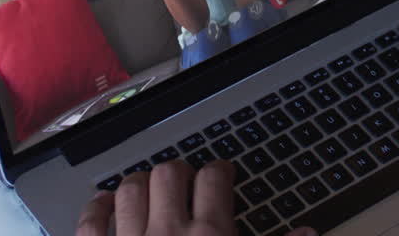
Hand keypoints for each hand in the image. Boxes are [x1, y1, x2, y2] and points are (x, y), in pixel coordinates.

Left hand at [76, 160, 315, 235]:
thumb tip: (308, 234)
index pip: (214, 178)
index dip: (220, 170)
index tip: (221, 173)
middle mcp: (168, 234)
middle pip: (170, 174)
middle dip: (180, 172)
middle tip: (186, 182)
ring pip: (130, 189)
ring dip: (140, 184)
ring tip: (149, 189)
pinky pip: (90, 223)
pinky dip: (97, 209)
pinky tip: (106, 207)